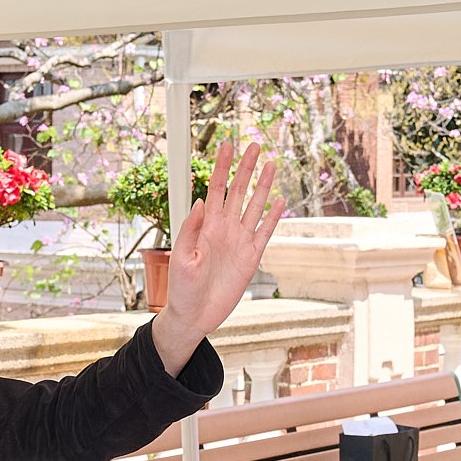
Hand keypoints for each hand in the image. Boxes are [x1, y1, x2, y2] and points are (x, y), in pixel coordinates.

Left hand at [153, 139, 289, 373]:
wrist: (194, 316)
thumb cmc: (181, 289)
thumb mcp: (180, 258)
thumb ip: (191, 229)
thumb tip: (202, 201)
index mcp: (206, 226)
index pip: (216, 189)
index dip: (222, 166)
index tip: (227, 144)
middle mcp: (224, 229)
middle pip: (238, 191)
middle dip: (245, 167)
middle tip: (254, 144)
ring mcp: (239, 242)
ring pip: (254, 207)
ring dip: (263, 186)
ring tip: (271, 164)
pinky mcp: (251, 258)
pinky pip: (265, 233)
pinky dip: (273, 217)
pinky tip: (280, 201)